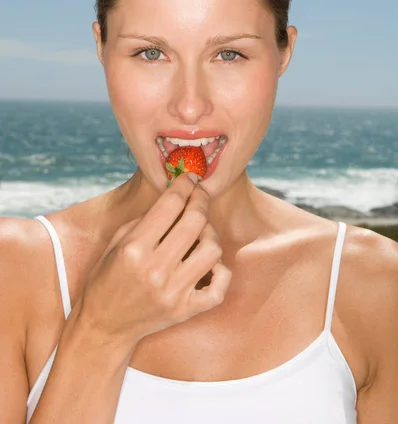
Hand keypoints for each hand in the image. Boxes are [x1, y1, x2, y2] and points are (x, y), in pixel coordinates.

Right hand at [78, 173, 231, 348]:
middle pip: (195, 221)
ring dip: (210, 233)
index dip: (183, 185)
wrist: (104, 327)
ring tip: (201, 231)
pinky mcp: (185, 310)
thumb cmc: (106, 280)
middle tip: (199, 195)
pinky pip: (220, 287)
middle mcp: (155, 270)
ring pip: (213, 249)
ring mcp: (173, 292)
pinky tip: (210, 263)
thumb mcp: (116, 243)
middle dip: (200, 200)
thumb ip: (144, 220)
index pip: (170, 205)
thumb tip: (175, 197)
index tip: (189, 178)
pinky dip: (221, 271)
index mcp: (134, 249)